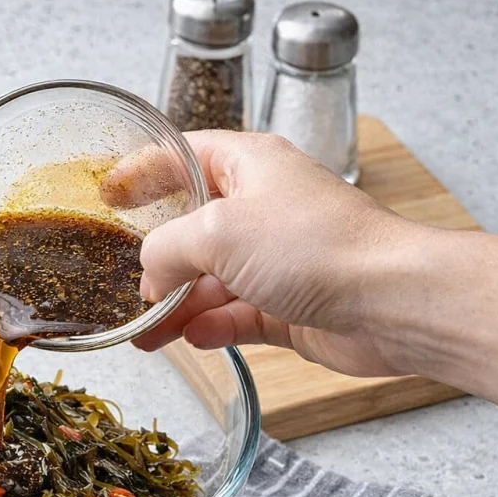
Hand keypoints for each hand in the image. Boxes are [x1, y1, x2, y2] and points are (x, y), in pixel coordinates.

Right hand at [102, 131, 423, 377]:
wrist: (391, 302)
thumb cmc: (316, 246)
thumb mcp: (216, 233)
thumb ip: (166, 249)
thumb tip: (149, 275)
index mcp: (251, 166)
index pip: (184, 156)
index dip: (142, 171)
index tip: (106, 193)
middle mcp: (264, 209)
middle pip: (194, 228)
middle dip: (156, 258)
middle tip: (119, 279)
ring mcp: (278, 260)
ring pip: (212, 281)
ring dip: (177, 307)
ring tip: (143, 334)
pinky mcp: (291, 306)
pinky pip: (237, 316)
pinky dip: (211, 328)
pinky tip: (189, 340)